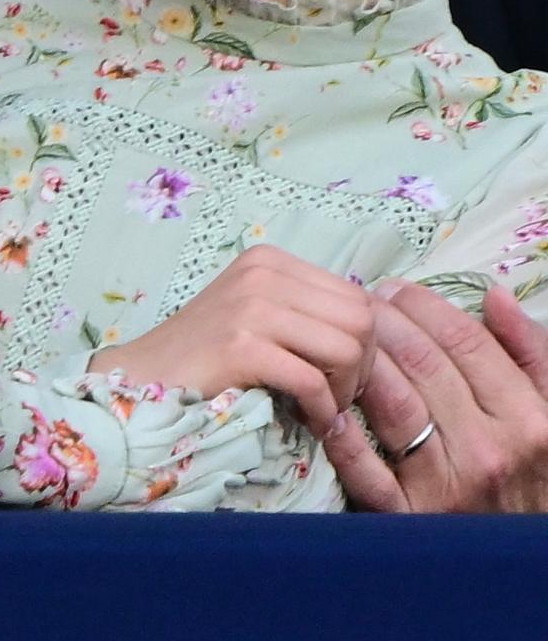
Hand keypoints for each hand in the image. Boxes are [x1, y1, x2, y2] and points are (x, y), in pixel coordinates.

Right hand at [94, 245, 375, 438]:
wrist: (143, 378)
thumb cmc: (205, 355)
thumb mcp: (256, 313)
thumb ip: (303, 310)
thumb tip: (371, 329)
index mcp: (269, 260)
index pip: (358, 296)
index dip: (365, 343)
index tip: (342, 376)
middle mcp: (262, 272)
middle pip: (361, 320)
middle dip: (363, 368)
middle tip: (337, 396)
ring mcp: (250, 306)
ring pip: (346, 347)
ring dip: (345, 391)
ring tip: (322, 409)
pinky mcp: (240, 345)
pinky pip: (312, 380)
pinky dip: (321, 409)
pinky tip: (307, 420)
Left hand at [327, 281, 547, 511]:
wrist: (523, 562)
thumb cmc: (534, 472)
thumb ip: (531, 353)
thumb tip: (494, 294)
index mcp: (528, 418)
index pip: (464, 341)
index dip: (421, 305)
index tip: (394, 289)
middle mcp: (489, 449)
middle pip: (422, 364)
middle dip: (381, 322)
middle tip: (355, 302)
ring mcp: (448, 486)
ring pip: (392, 402)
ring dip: (357, 361)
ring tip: (337, 335)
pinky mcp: (410, 517)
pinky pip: (367, 470)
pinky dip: (342, 435)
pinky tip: (324, 404)